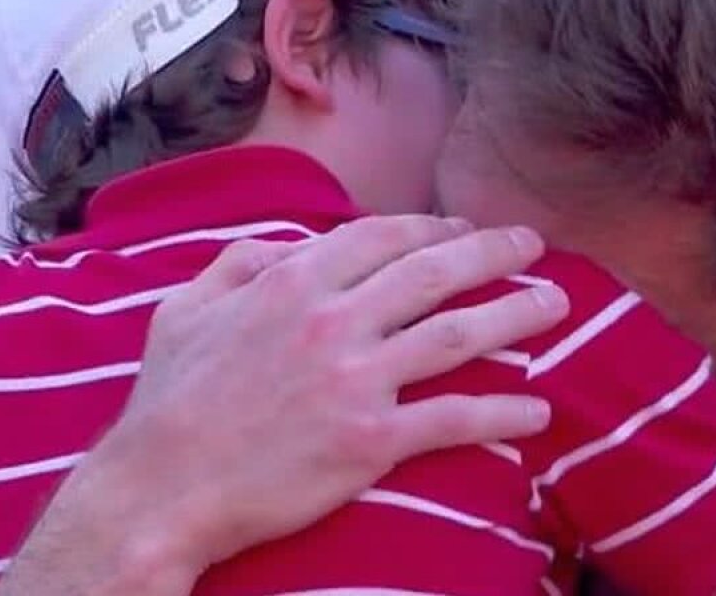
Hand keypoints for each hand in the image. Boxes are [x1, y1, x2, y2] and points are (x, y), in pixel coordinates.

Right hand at [0, 215, 565, 595]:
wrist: (158, 487)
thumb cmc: (167, 400)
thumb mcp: (182, 310)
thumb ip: (234, 264)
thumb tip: (278, 247)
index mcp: (290, 282)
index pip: (380, 238)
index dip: (430, 228)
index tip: (461, 231)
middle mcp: (332, 320)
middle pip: (433, 273)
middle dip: (492, 254)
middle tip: (532, 246)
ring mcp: (356, 380)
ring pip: (456, 335)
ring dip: (515, 316)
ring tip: (557, 305)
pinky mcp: (369, 441)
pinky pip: (451, 419)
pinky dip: (500, 413)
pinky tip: (536, 411)